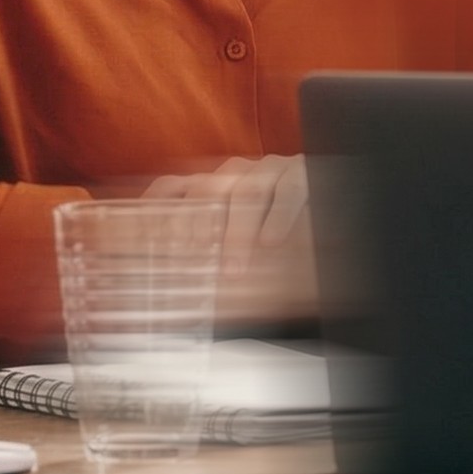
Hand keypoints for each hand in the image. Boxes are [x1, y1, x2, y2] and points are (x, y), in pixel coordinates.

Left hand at [143, 154, 316, 326]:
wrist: (327, 239)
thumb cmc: (272, 255)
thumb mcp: (229, 262)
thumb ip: (201, 272)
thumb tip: (164, 303)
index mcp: (211, 189)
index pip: (172, 189)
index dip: (155, 209)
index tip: (144, 240)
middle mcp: (236, 175)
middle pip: (206, 188)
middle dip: (195, 224)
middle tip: (190, 258)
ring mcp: (270, 170)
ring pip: (247, 190)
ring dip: (237, 230)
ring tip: (234, 267)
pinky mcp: (302, 173)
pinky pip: (289, 189)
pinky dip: (278, 216)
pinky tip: (271, 242)